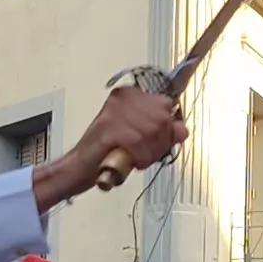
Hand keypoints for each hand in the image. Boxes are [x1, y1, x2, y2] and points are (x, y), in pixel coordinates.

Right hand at [34, 86, 193, 204]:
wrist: (81, 167)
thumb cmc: (108, 151)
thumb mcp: (143, 138)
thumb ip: (162, 131)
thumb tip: (181, 129)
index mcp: (131, 95)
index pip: (166, 103)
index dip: (168, 126)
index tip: (159, 139)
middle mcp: (123, 98)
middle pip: (163, 117)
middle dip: (159, 141)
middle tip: (145, 152)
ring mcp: (116, 111)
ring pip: (153, 131)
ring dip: (149, 151)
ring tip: (135, 156)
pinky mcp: (110, 127)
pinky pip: (138, 142)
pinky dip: (138, 156)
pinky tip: (130, 159)